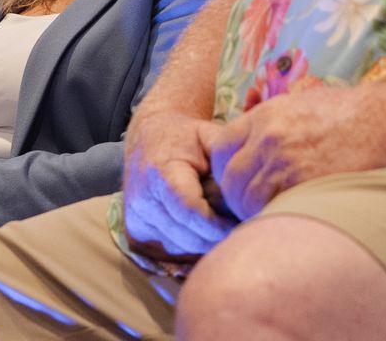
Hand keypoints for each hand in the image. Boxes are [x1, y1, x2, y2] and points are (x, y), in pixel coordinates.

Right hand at [120, 108, 234, 259]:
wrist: (149, 137)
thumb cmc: (185, 138)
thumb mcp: (210, 137)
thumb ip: (229, 161)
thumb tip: (249, 194)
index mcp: (161, 173)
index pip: (192, 211)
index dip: (218, 224)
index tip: (240, 223)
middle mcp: (144, 199)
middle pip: (188, 235)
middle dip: (216, 235)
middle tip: (238, 224)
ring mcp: (137, 218)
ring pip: (181, 246)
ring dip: (204, 240)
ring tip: (220, 221)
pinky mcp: (135, 230)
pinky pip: (172, 247)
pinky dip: (190, 242)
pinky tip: (202, 225)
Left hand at [204, 83, 385, 220]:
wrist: (385, 120)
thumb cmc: (347, 112)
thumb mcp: (299, 102)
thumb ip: (270, 122)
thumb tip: (249, 144)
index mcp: (265, 115)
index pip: (220, 147)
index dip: (223, 168)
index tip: (235, 179)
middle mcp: (269, 137)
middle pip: (229, 178)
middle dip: (234, 196)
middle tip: (248, 204)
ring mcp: (286, 162)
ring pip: (247, 199)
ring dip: (252, 211)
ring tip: (268, 214)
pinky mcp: (304, 184)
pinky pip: (272, 210)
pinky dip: (273, 217)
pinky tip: (285, 216)